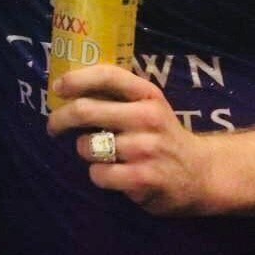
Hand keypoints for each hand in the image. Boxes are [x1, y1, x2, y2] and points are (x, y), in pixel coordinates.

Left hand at [46, 64, 215, 215]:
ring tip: (99, 153)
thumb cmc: (160, 134)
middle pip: (85, 110)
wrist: (201, 173)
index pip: (106, 75)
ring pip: (87, 146)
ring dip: (84, 150)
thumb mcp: (146, 105)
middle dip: (60, 119)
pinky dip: (98, 175)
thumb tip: (66, 85)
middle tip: (53, 126)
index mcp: (147, 94)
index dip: (75, 79)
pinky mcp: (145, 178)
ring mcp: (147, 148)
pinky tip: (112, 173)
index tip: (57, 88)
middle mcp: (148, 117)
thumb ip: (115, 95)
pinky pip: (99, 174)